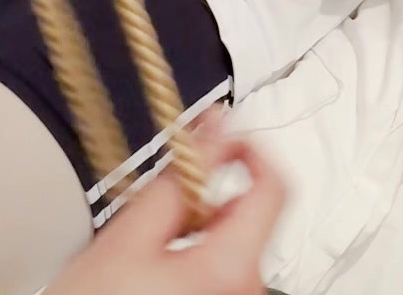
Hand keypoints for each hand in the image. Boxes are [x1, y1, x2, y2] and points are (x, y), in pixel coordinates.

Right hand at [45, 125, 286, 294]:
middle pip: (249, 211)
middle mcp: (249, 289)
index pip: (274, 185)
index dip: (246, 148)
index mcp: (233, 266)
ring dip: (194, 223)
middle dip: (205, 193)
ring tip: (144, 241)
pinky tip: (153, 265)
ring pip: (232, 237)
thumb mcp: (128, 238)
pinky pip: (222, 265)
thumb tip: (213, 124)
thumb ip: (177, 176)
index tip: (216, 134)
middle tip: (158, 198)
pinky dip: (193, 250)